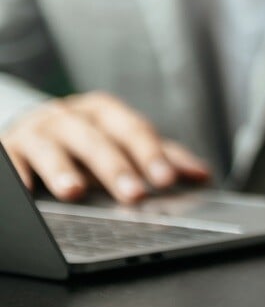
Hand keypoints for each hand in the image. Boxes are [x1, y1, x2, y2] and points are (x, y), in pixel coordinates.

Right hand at [2, 92, 210, 203]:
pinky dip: (18, 175)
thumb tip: (202, 175)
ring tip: (75, 192)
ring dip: (63, 170)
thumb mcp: (122, 142)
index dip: (151, 154)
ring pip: (52, 147)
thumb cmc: (88, 139)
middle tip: (135, 194)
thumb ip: (162, 157)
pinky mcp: (8, 148)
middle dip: (116, 168)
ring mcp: (37, 131)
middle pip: (97, 140)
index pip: (133, 131)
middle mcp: (71, 117)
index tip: (167, 180)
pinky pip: (11, 160)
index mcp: (105, 112)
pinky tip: (27, 191)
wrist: (32, 129)